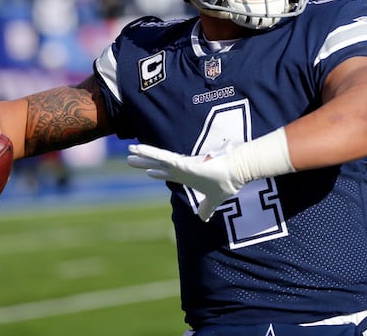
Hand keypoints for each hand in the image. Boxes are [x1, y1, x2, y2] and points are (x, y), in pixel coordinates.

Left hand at [127, 144, 244, 221]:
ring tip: (129, 150)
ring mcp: (181, 164)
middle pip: (158, 165)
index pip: (168, 174)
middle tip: (129, 158)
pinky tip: (140, 148)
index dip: (157, 173)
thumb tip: (203, 219)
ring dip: (143, 155)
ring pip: (157, 159)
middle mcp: (182, 168)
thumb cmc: (226, 181)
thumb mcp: (214, 199)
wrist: (236, 173)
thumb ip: (207, 208)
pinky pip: (162, 157)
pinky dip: (151, 153)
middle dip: (144, 162)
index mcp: (187, 176)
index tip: (147, 171)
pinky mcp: (182, 163)